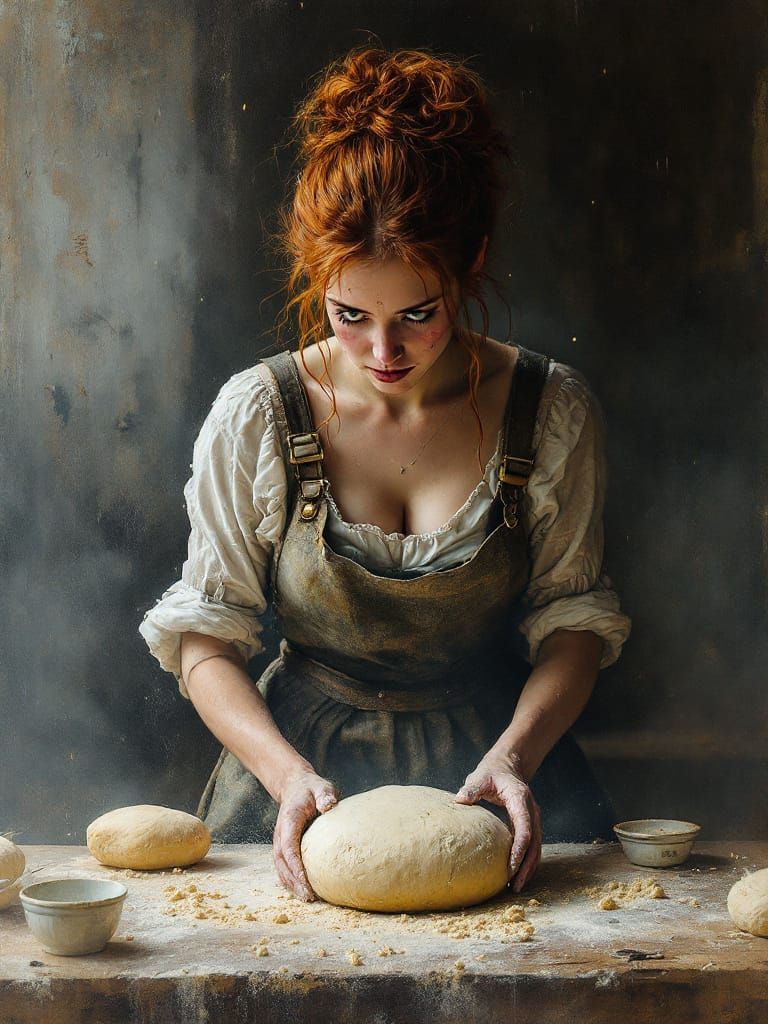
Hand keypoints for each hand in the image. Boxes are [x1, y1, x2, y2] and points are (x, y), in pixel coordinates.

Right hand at [273, 769, 338, 901]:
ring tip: (307, 899)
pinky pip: (284, 867)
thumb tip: (328, 806)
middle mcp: (280, 834)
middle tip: (309, 897)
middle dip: (294, 882)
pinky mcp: (284, 846)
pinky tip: (303, 890)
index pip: (289, 848)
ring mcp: (280, 841)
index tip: (306, 882)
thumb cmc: (311, 788)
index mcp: (289, 821)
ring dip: (291, 885)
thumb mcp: (320, 787)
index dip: (296, 867)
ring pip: (281, 868)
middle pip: (282, 863)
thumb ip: (324, 795)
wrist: (295, 786)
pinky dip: (290, 880)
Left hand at [455, 755, 541, 893]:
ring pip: (536, 847)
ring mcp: (533, 818)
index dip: (520, 848)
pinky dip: (527, 861)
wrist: (508, 765)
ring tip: (517, 887)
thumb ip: (472, 788)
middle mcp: (531, 810)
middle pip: (535, 843)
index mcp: (520, 799)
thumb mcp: (481, 776)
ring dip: (529, 867)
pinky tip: (518, 874)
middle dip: (527, 866)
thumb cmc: (492, 772)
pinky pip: (532, 846)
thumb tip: (460, 799)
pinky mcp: (530, 824)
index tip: (511, 866)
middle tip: (516, 886)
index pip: (525, 827)